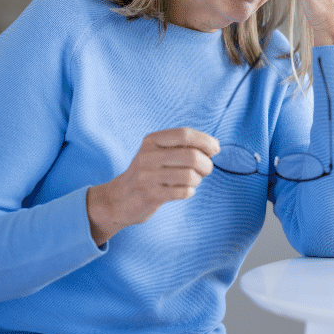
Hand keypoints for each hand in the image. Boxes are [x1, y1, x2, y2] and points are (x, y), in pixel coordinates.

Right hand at [85, 127, 218, 244]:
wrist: (118, 199)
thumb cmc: (147, 173)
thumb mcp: (158, 152)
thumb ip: (182, 146)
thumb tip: (214, 145)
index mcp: (151, 140)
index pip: (184, 134)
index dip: (205, 141)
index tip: (215, 149)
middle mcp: (147, 156)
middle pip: (191, 156)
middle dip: (206, 164)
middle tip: (206, 169)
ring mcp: (147, 176)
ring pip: (190, 176)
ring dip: (198, 180)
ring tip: (193, 181)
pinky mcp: (150, 195)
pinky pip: (183, 192)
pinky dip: (190, 191)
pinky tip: (184, 191)